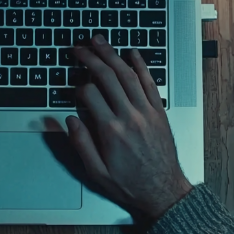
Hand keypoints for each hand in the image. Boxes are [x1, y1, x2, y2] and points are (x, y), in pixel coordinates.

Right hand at [67, 35, 191, 220]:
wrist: (163, 192)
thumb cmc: (130, 184)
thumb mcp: (97, 173)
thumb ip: (81, 145)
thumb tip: (69, 121)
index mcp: (111, 131)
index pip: (89, 95)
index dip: (78, 88)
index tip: (74, 90)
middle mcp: (130, 117)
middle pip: (107, 77)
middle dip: (90, 58)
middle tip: (79, 48)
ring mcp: (147, 112)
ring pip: (127, 75)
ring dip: (112, 55)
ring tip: (100, 42)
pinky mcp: (159, 112)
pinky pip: (150, 83)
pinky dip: (141, 66)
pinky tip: (133, 54)